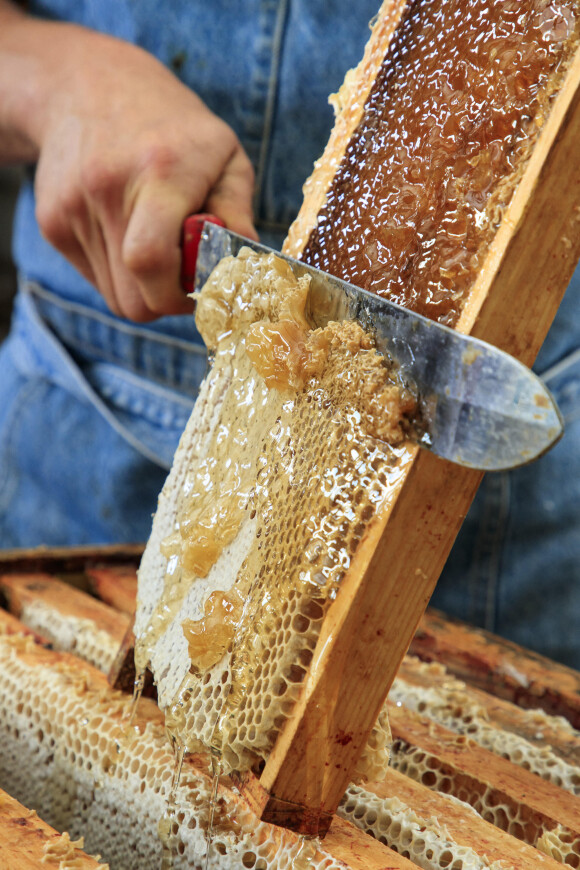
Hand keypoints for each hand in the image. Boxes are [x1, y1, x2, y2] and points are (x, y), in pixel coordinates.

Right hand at [8, 20, 256, 320]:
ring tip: (159, 244)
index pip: (151, 261)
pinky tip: (130, 233)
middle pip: (135, 300)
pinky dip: (120, 273)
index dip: (180, 294)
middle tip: (187, 273)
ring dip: (145, 288)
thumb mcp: (224, 154)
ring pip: (117, 298)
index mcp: (159, 171)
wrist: (86, 86)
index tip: (205, 283)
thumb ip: (238, 213)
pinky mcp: (53, 224)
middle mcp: (108, 190)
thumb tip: (249, 268)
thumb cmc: (173, 128)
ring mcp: (72, 209)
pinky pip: (97, 280)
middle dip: (167, 299)